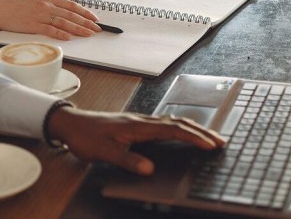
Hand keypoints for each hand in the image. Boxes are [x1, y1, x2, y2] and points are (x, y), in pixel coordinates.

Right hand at [0, 0, 101, 39]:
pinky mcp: (32, 25)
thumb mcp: (35, 2)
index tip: (95, 19)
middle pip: (71, 14)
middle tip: (98, 29)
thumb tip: (66, 14)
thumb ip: (50, 6)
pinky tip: (70, 37)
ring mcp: (39, 15)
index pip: (72, 5)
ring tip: (89, 34)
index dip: (85, 12)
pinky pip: (50, 30)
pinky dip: (61, 33)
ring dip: (78, 29)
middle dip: (87, 22)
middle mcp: (46, 5)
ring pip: (64, 22)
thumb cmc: (17, 9)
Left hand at [47, 107, 225, 174]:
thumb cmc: (86, 136)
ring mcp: (138, 122)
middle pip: (177, 123)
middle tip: (220, 141)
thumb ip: (127, 160)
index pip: (172, 130)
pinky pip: (163, 124)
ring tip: (208, 137)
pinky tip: (181, 134)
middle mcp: (141, 121)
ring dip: (191, 128)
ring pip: (171, 122)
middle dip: (200, 131)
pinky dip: (178, 129)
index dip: (193, 137)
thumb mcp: (104, 152)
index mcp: (137, 126)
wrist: (70, 123)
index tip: (211, 145)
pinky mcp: (134, 125)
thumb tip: (149, 169)